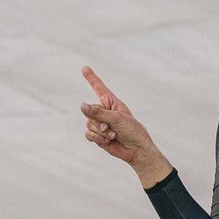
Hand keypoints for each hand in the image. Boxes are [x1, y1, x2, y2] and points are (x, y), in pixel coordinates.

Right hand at [80, 67, 172, 186]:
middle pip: (89, 111)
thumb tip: (81, 105)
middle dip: (99, 121)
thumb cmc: (132, 131)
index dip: (91, 78)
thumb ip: (98, 112)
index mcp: (111, 102)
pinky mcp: (97, 135)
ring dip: (101, 132)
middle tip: (112, 128)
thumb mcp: (117, 119)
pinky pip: (88, 134)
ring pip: (88, 124)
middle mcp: (104, 111)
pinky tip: (107, 141)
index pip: (99, 87)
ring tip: (113, 135)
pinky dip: (97, 138)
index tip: (85, 67)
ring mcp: (99, 123)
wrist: (136, 150)